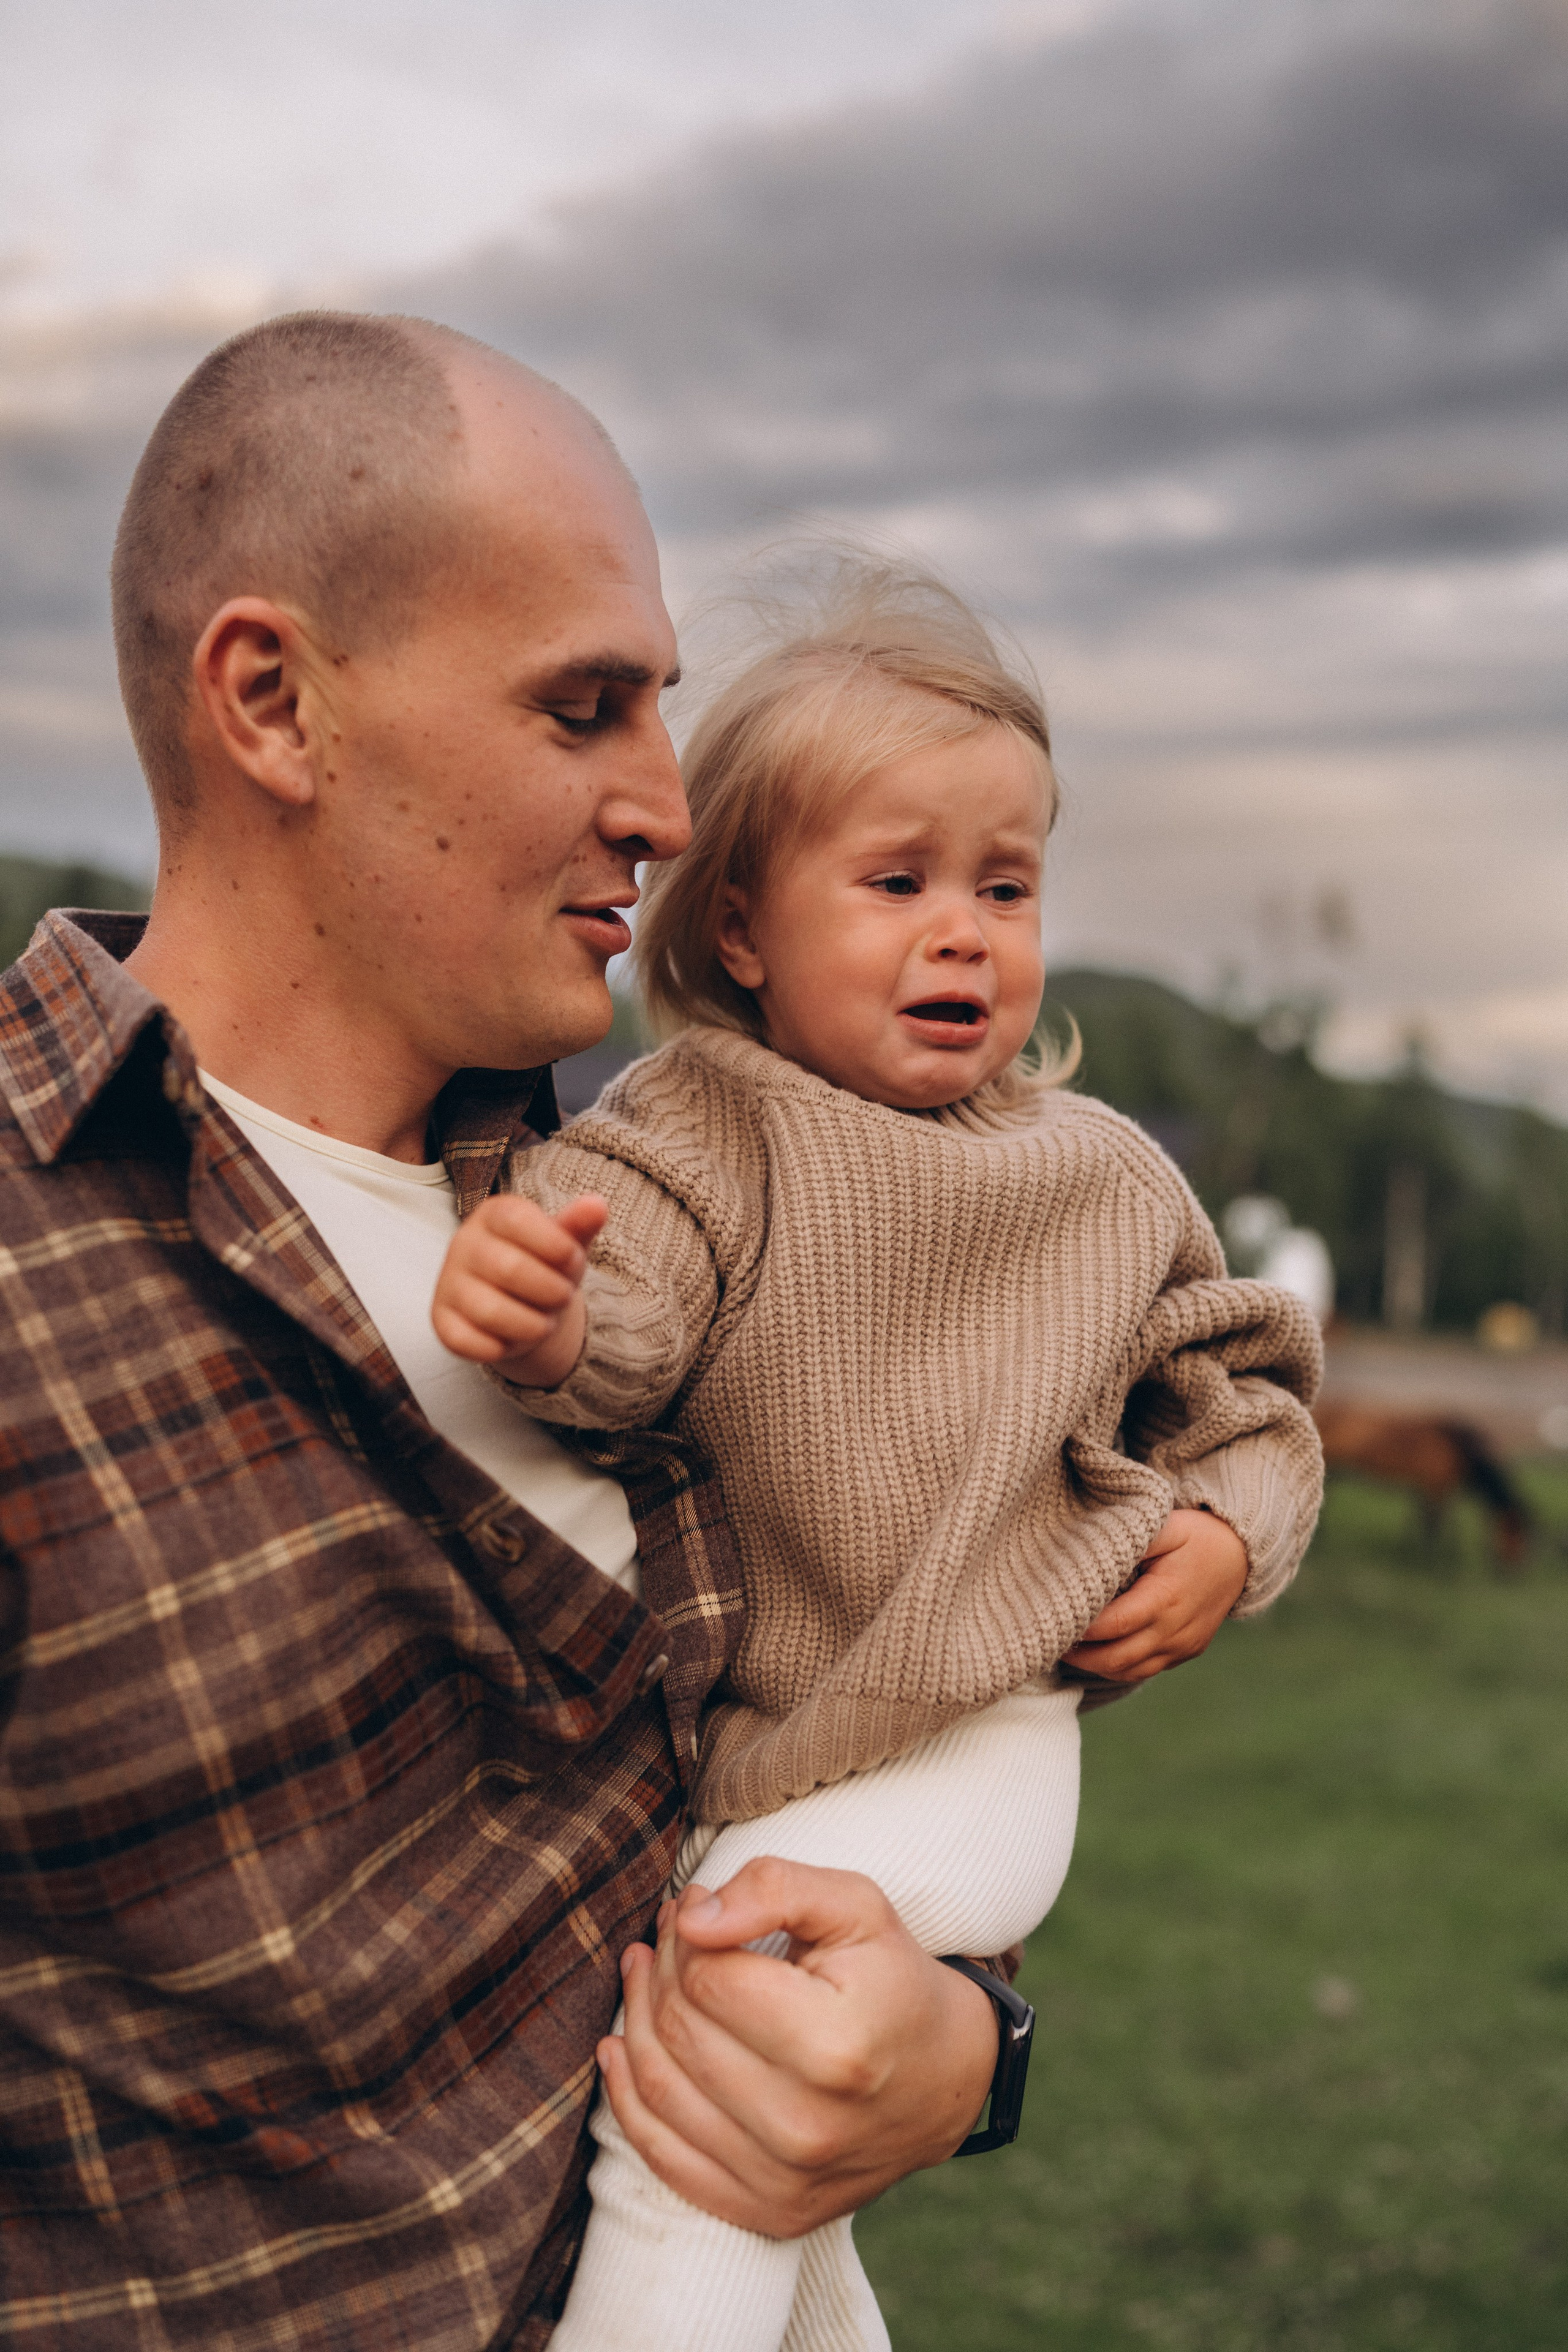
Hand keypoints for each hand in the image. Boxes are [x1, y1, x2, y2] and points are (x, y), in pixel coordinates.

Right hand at [430, 1191, 606, 1386]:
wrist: (518, 1302)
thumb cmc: (544, 1264)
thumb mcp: (564, 1243)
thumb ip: (577, 1225)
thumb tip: (597, 1206)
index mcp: (494, 1215)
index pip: (518, 1220)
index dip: (555, 1245)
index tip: (572, 1258)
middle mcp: (463, 1244)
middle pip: (509, 1269)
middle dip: (551, 1290)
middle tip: (563, 1296)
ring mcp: (448, 1283)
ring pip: (489, 1311)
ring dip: (531, 1324)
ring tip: (544, 1322)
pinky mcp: (442, 1320)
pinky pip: (466, 1342)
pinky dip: (500, 1347)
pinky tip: (513, 1339)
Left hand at [597, 1859, 997, 2236]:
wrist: (943, 2078)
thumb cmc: (892, 1979)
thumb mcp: (856, 1906)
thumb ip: (775, 1887)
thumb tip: (694, 1916)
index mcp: (835, 2047)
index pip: (709, 1980)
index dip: (686, 1931)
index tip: (692, 1906)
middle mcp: (808, 2127)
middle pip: (680, 2033)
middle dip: (660, 1970)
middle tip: (668, 1935)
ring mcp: (786, 2181)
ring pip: (661, 2091)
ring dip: (635, 2023)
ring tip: (643, 1974)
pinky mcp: (769, 2213)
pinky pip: (666, 2159)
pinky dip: (629, 2102)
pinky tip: (619, 2052)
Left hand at [1061, 1507, 1247, 1683]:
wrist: (1241, 1555)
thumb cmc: (1197, 1535)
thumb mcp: (1165, 1526)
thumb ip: (1130, 1541)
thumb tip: (1091, 1558)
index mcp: (1166, 1598)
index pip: (1112, 1625)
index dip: (1079, 1629)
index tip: (1052, 1618)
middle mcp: (1175, 1630)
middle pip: (1116, 1658)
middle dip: (1079, 1655)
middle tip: (1049, 1639)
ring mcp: (1183, 1646)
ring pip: (1129, 1671)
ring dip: (1095, 1665)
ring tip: (1067, 1648)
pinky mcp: (1186, 1652)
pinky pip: (1145, 1670)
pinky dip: (1118, 1667)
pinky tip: (1096, 1652)